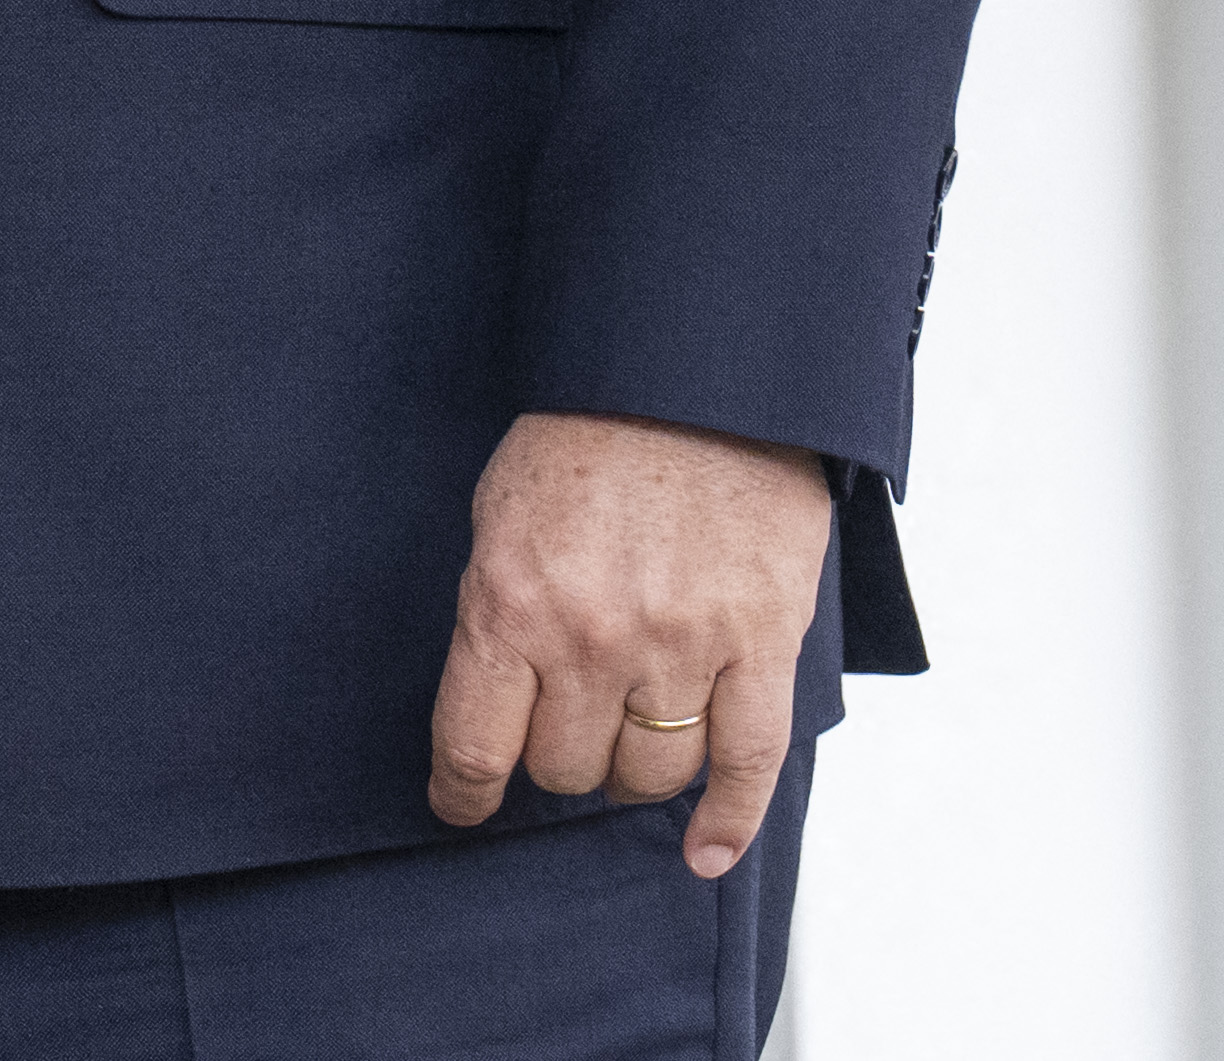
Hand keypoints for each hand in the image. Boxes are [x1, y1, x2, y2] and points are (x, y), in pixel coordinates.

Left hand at [425, 410, 831, 879]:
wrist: (697, 374)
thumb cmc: (590, 433)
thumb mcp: (502, 513)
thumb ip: (499, 611)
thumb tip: (497, 701)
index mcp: (512, 601)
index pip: (474, 745)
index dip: (463, 791)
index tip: (461, 803)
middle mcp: (593, 638)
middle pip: (565, 768)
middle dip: (560, 753)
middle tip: (568, 719)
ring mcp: (682, 647)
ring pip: (647, 774)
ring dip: (632, 768)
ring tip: (630, 731)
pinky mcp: (762, 645)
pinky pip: (748, 764)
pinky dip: (727, 820)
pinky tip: (703, 850)